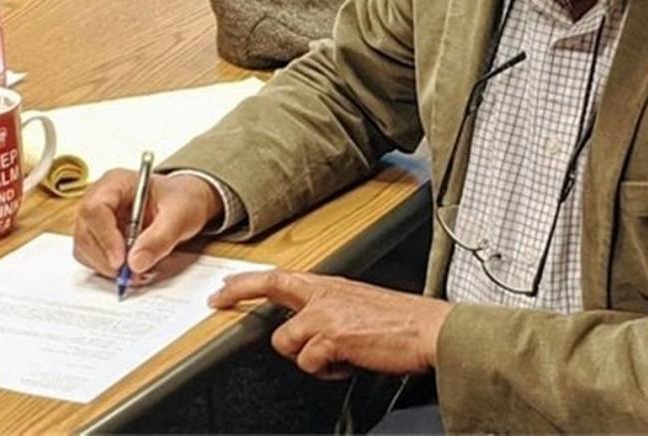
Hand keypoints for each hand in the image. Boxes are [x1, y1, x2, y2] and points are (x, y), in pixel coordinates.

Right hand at [73, 170, 222, 278]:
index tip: (121, 260)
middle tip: (131, 274)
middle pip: (85, 232)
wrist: (184, 203)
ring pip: (85, 249)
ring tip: (137, 270)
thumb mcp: (180, 215)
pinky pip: (93, 258)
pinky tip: (132, 267)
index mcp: (116, 182)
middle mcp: (100, 198)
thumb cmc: (182, 199)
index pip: (95, 208)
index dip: (104, 236)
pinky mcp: (98, 237)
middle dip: (106, 258)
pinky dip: (109, 268)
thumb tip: (136, 263)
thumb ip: (160, 237)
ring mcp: (96, 219)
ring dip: (107, 266)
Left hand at [209, 270, 451, 378]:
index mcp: (330, 285)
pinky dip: (327, 370)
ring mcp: (326, 314)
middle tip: (220, 300)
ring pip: (286, 341)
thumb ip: (327, 311)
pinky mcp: (332, 337)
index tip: (224, 288)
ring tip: (335, 355)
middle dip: (239, 292)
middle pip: (270, 287)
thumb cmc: (399, 321)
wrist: (427, 329)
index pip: (281, 276)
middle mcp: (324, 294)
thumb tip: (305, 329)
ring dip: (306, 355)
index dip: (247, 281)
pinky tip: (348, 363)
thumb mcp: (357, 305)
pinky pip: (310, 363)